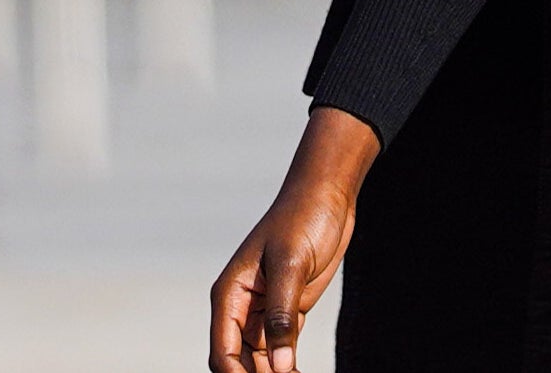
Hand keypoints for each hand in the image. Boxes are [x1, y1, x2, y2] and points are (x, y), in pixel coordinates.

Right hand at [210, 106, 379, 372]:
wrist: (327, 195)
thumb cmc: (303, 219)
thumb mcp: (292, 265)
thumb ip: (283, 315)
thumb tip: (279, 365)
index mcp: (230, 295)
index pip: (223, 352)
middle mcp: (242, 308)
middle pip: (239, 361)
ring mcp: (265, 311)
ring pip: (261, 360)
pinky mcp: (289, 310)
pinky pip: (282, 348)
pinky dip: (288, 365)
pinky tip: (300, 372)